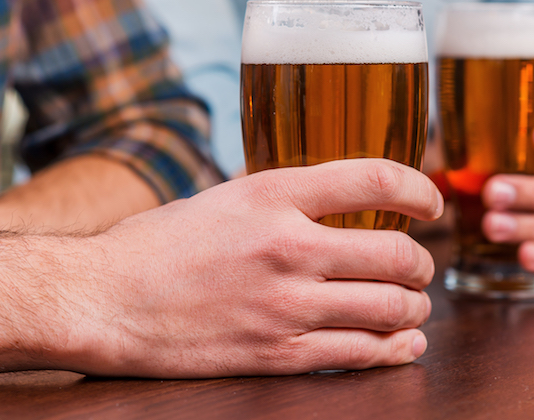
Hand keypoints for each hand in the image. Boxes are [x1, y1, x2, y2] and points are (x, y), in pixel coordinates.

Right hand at [59, 159, 443, 377]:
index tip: (430, 202)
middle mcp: (287, 246)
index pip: (374, 179)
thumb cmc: (155, 245)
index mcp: (271, 194)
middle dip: (420, 262)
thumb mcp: (222, 198)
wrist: (103, 299)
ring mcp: (285, 305)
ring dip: (414, 307)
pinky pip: (360, 354)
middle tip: (419, 265)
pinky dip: (394, 349)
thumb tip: (332, 207)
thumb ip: (281, 200)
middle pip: (395, 252)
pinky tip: (403, 344)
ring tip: (412, 305)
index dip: (418, 188)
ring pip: (389, 307)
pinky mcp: (276, 353)